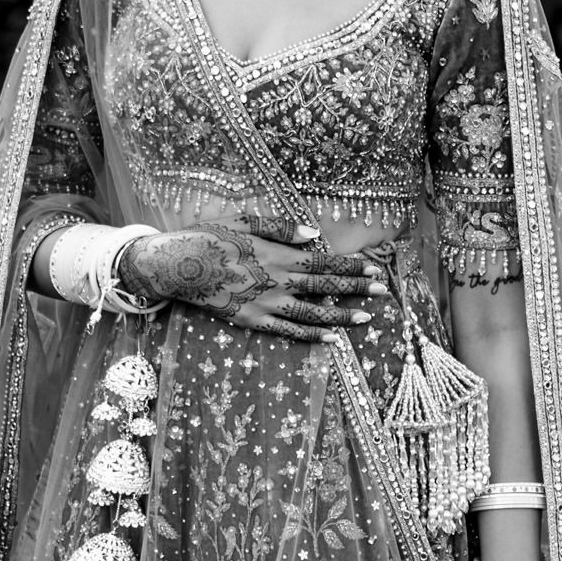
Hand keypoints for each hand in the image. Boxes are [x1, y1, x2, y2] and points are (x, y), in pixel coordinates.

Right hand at [118, 217, 387, 341]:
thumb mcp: (246, 221)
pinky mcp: (253, 321)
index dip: (349, 266)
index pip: (323, 262)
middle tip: (382, 292)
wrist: (179, 266)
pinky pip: (288, 331)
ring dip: (342, 316)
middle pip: (325, 287)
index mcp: (279, 256)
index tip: (372, 268)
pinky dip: (311, 335)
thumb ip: (282, 228)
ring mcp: (266, 305)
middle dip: (356, 289)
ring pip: (312, 314)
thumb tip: (313, 234)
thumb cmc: (212, 236)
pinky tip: (331, 338)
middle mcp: (278, 282)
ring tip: (365, 319)